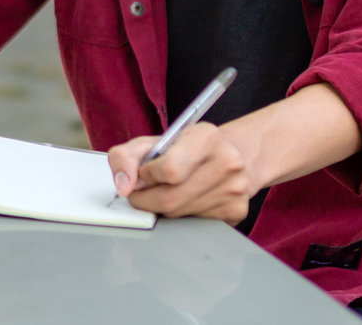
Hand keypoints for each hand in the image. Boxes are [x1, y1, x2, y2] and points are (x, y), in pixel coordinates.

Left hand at [107, 123, 254, 225]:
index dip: (147, 177)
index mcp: (207, 137)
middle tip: (141, 192)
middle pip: (170, 199)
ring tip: (166, 191)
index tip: (143, 173)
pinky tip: (186, 200)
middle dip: (146, 199)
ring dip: (162, 209)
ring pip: (179, 216)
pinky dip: (181, 216)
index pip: (169, 170)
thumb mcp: (152, 142)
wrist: (227, 154)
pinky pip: (194, 225)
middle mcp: (228, 162)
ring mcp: (236, 189)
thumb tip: (123, 186)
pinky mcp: (237, 211)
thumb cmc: (184, 148)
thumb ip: (125, 157)